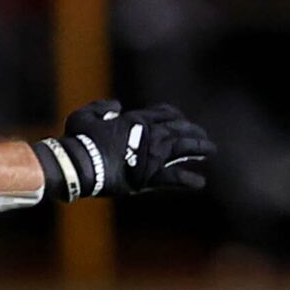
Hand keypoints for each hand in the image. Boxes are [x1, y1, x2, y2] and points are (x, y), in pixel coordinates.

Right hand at [37, 100, 216, 199]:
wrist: (79, 164)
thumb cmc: (78, 140)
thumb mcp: (84, 115)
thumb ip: (101, 107)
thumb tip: (117, 105)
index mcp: (136, 120)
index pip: (163, 114)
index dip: (175, 116)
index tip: (181, 120)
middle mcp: (150, 134)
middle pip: (179, 129)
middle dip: (193, 131)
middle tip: (203, 135)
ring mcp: (152, 155)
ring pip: (183, 148)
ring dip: (199, 148)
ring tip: (211, 150)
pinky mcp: (150, 176)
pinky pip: (175, 178)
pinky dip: (188, 180)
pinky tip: (200, 183)